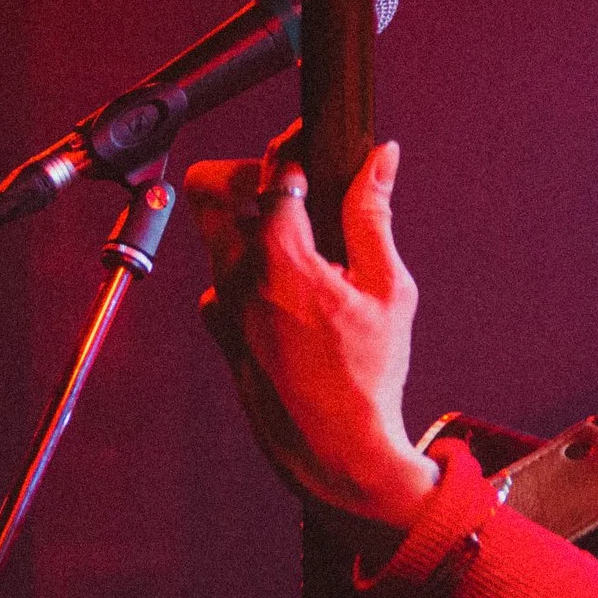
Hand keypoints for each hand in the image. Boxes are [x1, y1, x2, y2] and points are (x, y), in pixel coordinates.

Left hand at [186, 126, 438, 529]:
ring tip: (303, 247)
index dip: (297, 145)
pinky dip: (253, 273)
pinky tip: (293, 296)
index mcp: (281, 259)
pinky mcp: (220, 333)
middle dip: (244, 170)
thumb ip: (373, 216)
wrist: (338, 455)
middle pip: (208, 187)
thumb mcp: (388, 290)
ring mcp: (221, 307)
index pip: (274, 171)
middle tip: (286, 183)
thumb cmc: (369, 379)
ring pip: (217, 236)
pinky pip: (223, 281)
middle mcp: (237, 278)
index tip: (314, 142)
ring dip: (252, 225)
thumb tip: (381, 159)